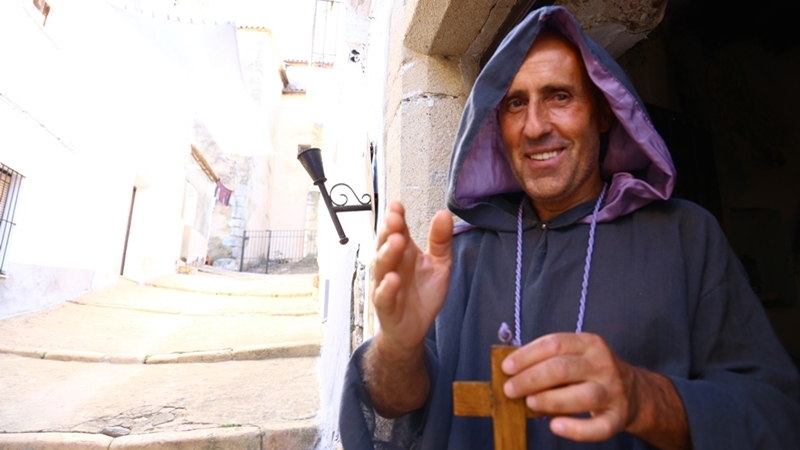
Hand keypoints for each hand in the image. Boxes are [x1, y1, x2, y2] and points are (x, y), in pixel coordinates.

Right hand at [372, 201, 452, 352]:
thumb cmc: (423, 293)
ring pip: (382, 267)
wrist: (415, 328)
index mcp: (405, 252)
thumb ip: (441, 241)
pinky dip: (387, 288)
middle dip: (389, 231)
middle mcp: (392, 265)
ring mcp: (386, 285)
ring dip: (387, 254)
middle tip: (395, 219)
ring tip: (396, 242)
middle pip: (385, 244)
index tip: (398, 206)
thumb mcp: (439, 265)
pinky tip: (393, 279)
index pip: (398, 230)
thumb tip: (444, 214)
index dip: (396, 218)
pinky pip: (383, 296)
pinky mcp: (386, 307)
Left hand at [500, 333, 652, 441]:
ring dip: (550, 399)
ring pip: (582, 395)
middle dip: (532, 378)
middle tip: (510, 389)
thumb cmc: (590, 373)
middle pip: (563, 368)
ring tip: (530, 403)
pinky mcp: (618, 418)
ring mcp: (613, 391)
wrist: (634, 392)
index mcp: (589, 344)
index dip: (527, 355)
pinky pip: (598, 427)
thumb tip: (511, 372)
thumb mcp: (576, 356)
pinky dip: (576, 429)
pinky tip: (555, 426)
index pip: (555, 344)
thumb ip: (549, 360)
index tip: (507, 367)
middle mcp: (603, 365)